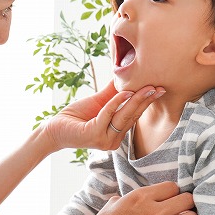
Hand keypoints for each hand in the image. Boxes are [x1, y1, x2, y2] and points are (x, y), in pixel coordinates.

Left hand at [43, 81, 163, 151]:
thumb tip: (126, 74)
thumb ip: (113, 92)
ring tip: (147, 87)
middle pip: (132, 116)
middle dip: (146, 100)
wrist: (55, 128)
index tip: (159, 88)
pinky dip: (116, 102)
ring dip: (136, 100)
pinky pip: (108, 115)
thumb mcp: (99, 102)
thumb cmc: (76, 116)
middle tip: (158, 86)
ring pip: (124, 116)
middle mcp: (114, 140)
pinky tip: (124, 92)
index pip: (135, 116)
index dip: (146, 102)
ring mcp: (105, 140)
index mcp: (117, 133)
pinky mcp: (94, 135)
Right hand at [79, 182, 195, 214]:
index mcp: (141, 196)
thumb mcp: (113, 204)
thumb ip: (128, 198)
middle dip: (186, 204)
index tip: (172, 199)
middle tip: (182, 211)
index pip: (173, 186)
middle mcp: (152, 210)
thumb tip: (131, 198)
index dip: (174, 192)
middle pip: (187, 199)